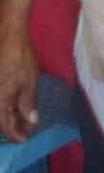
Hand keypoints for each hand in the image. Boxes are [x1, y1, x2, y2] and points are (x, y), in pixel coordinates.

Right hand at [0, 11, 38, 141]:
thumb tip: (31, 121)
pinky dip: (5, 103)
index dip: (17, 134)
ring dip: (8, 115)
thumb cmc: (19, 56)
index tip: (26, 139)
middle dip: (12, 125)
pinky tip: (13, 101)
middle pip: (0, 118)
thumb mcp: (29, 81)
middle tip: (25, 128)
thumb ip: (28, 103)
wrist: (8, 33)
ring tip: (20, 116)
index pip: (6, 126)